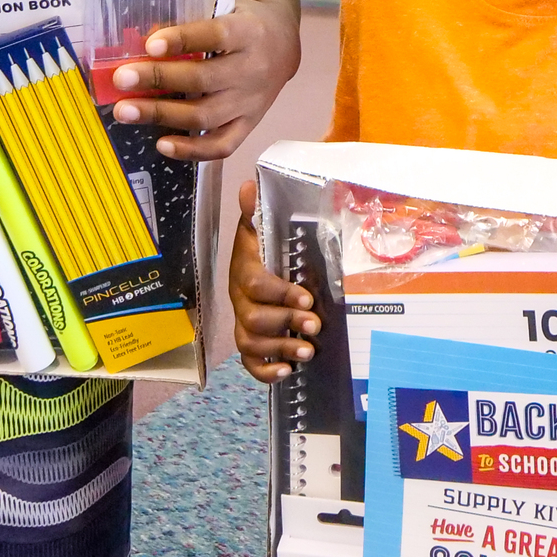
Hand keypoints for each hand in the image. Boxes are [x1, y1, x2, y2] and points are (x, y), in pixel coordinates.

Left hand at [108, 0, 299, 162]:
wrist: (283, 44)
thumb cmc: (243, 22)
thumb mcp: (224, 8)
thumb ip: (191, 21)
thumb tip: (141, 41)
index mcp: (249, 32)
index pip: (215, 36)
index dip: (182, 40)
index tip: (150, 45)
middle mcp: (253, 69)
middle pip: (203, 80)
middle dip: (158, 79)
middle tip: (121, 79)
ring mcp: (252, 102)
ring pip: (205, 116)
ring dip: (162, 114)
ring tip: (125, 111)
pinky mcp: (250, 125)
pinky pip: (221, 145)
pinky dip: (191, 150)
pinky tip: (162, 144)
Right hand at [228, 177, 318, 381]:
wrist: (255, 262)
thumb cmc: (265, 247)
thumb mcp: (261, 225)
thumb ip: (256, 210)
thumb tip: (248, 185)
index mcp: (245, 270)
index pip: (254, 285)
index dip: (278, 294)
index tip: (305, 299)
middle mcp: (241, 298)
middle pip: (252, 318)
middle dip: (285, 323)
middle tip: (315, 325)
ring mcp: (243, 321)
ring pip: (251, 342)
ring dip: (280, 348)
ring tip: (308, 351)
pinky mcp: (250, 341)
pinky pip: (250, 362)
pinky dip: (266, 371)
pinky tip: (287, 372)